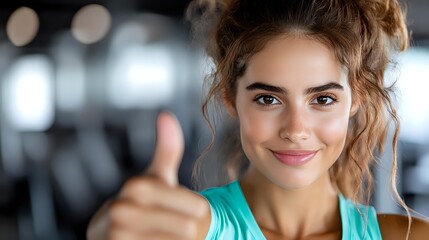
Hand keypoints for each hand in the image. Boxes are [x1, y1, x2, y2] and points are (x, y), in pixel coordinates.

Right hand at [87, 112, 208, 239]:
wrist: (107, 232)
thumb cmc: (141, 202)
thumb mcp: (155, 176)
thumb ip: (167, 149)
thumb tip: (166, 115)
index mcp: (138, 187)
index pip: (198, 208)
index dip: (197, 210)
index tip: (184, 209)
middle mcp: (125, 211)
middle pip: (189, 230)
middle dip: (185, 228)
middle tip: (172, 225)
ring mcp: (120, 237)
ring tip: (162, 233)